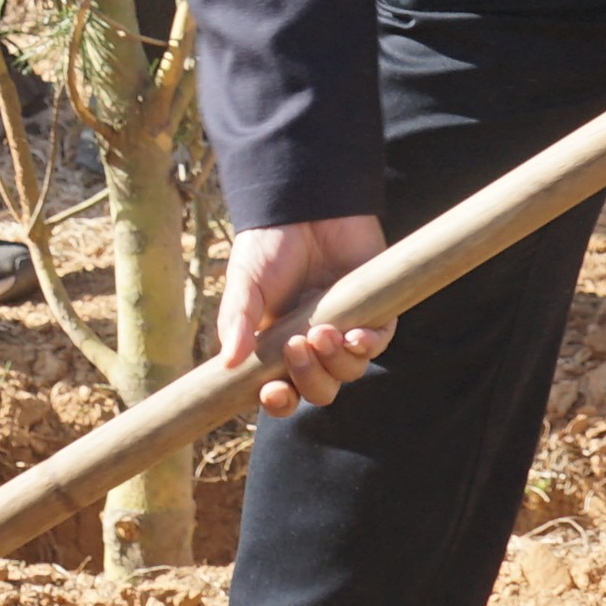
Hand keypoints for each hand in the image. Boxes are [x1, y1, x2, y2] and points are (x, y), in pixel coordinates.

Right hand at [221, 216, 393, 415]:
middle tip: (296, 347)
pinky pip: (377, 344)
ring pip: (348, 372)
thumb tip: (228, 363)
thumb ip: (237, 320)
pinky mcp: (374, 313)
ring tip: (321, 331)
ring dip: (336, 361)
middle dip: (309, 380)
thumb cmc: (270, 244)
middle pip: (319, 390)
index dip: (279, 400)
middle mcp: (312, 344)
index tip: (272, 392)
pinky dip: (367, 346)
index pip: (281, 389)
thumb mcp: (245, 281)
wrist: (305, 204)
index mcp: (277, 345)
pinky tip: (354, 335)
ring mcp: (343, 330)